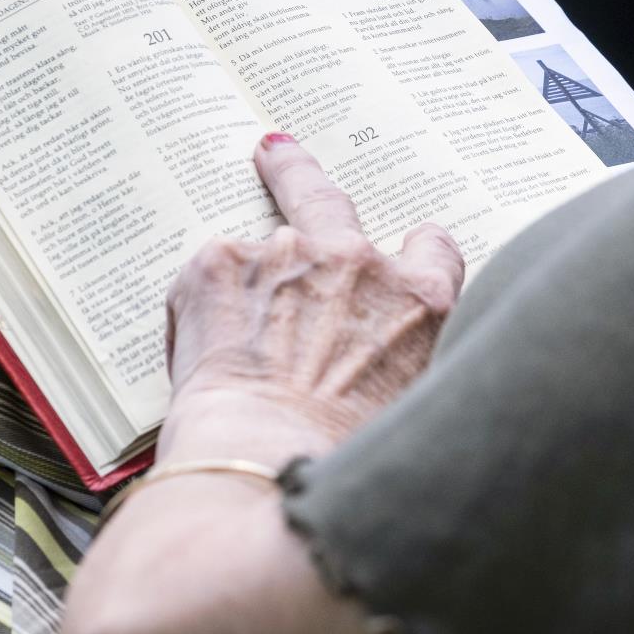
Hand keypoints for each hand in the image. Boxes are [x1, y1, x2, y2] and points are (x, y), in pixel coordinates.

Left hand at [65, 135, 464, 633]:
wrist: (270, 479)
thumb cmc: (349, 475)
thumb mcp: (418, 416)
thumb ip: (407, 370)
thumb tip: (379, 385)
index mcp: (420, 304)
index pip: (434, 248)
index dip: (412, 257)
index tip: (396, 261)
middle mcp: (358, 263)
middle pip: (329, 196)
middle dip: (299, 173)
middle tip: (276, 153)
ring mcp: (285, 255)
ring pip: (254, 250)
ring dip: (239, 283)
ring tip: (218, 326)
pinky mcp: (218, 264)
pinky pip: (206, 281)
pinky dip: (198, 314)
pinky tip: (200, 363)